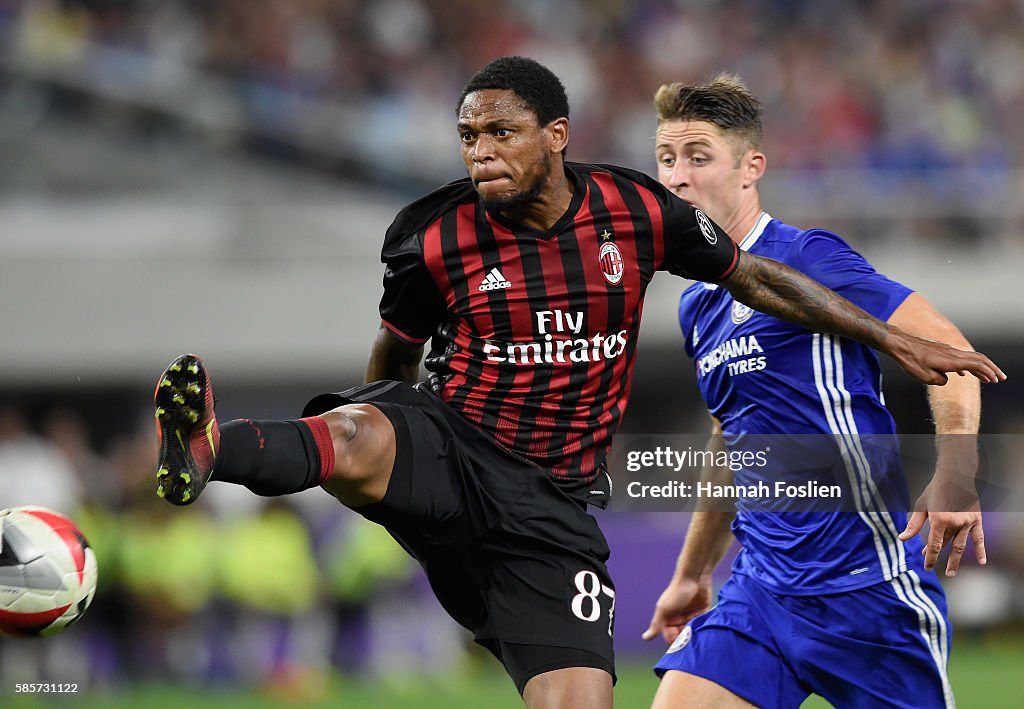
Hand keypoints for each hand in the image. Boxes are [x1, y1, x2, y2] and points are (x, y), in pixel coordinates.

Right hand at [642, 576, 711, 643]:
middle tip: (690, 635)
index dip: (675, 641)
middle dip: (686, 638)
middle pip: (682, 636)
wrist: (694, 578)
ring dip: (695, 634)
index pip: (670, 637)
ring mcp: (690, 616)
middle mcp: (678, 619)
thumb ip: (656, 625)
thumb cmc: (676, 593)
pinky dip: (703, 629)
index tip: (681, 641)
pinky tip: (704, 629)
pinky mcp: (702, 613)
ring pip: (693, 633)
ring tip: (697, 632)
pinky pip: (702, 626)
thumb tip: (644, 638)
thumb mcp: (664, 609)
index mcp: (667, 619)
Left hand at [886, 330, 1004, 385]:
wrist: (899, 344)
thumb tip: (945, 379)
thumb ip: (940, 381)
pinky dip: (965, 366)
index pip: (976, 365)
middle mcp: (952, 353)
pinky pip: (957, 358)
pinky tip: (963, 375)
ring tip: (986, 379)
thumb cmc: (910, 360)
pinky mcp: (939, 351)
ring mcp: (946, 350)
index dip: (988, 372)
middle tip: (1000, 378)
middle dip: (991, 369)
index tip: (996, 380)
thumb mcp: (925, 377)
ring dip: (979, 368)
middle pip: (978, 359)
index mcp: (951, 360)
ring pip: (968, 358)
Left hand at [898, 476, 985, 575]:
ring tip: (951, 572)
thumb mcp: (921, 506)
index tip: (927, 566)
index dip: (930, 557)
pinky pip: (979, 538)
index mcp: (939, 520)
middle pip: (946, 545)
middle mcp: (954, 523)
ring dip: (956, 560)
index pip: (934, 544)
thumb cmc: (935, 489)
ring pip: (961, 545)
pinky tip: (981, 561)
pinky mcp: (976, 520)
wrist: (955, 476)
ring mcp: (967, 522)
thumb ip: (914, 524)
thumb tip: (903, 538)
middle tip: (936, 569)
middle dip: (939, 556)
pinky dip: (980, 550)